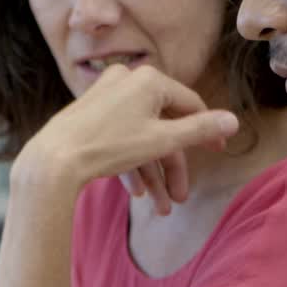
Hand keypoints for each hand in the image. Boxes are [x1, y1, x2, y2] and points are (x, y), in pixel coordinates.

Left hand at [14, 64, 239, 214]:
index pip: (189, 104)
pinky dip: (130, 163)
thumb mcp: (162, 141)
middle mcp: (127, 80)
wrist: (53, 159)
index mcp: (149, 79)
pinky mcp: (90, 114)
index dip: (206, 131)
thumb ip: (200, 131)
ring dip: (153, 172)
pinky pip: (120, 137)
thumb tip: (234, 121)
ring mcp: (106, 96)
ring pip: (141, 137)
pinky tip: (135, 193)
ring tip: (160, 207)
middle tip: (181, 196)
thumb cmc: (108, 146)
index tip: (218, 151)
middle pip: (164, 126)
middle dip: (173, 166)